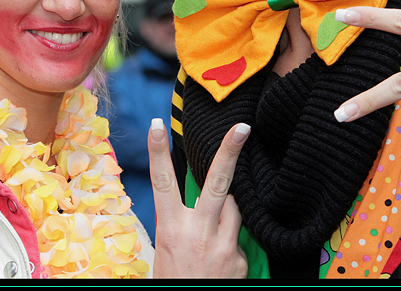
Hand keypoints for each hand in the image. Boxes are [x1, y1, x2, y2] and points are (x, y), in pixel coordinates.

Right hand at [148, 119, 248, 277]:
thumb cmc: (175, 279)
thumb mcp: (167, 250)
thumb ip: (183, 224)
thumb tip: (205, 202)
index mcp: (170, 228)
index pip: (163, 182)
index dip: (157, 152)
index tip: (157, 125)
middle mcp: (197, 232)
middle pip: (217, 182)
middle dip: (230, 152)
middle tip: (242, 128)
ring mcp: (222, 245)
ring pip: (233, 207)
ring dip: (226, 210)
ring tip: (211, 232)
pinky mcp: (239, 259)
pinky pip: (238, 237)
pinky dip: (231, 242)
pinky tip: (220, 262)